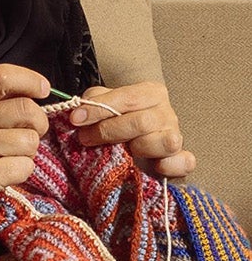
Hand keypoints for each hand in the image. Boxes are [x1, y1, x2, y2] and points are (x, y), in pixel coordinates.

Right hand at [0, 63, 49, 255]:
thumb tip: (36, 93)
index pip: (1, 75)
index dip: (30, 80)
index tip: (43, 90)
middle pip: (27, 109)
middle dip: (39, 124)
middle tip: (27, 135)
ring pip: (31, 140)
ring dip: (28, 153)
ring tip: (7, 158)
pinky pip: (26, 167)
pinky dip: (21, 173)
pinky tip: (3, 175)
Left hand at [66, 81, 193, 179]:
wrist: (137, 131)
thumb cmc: (118, 115)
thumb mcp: (104, 101)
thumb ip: (94, 100)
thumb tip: (80, 110)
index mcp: (151, 93)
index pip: (128, 98)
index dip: (100, 109)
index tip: (76, 119)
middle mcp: (167, 113)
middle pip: (142, 122)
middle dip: (109, 132)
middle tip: (85, 138)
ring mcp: (176, 136)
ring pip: (165, 142)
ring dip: (138, 148)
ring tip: (122, 151)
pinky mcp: (181, 158)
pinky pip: (185, 162)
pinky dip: (171, 166)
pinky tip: (155, 167)